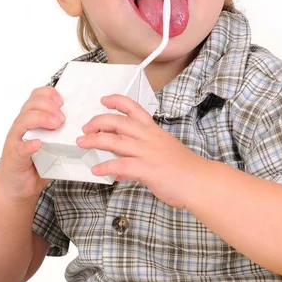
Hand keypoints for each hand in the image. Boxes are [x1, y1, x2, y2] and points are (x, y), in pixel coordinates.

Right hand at [0, 86, 65, 200]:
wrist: (17, 187)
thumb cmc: (36, 163)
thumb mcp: (52, 144)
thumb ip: (63, 134)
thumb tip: (87, 127)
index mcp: (31, 120)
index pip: (36, 97)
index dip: (49, 94)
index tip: (63, 101)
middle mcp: (21, 127)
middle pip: (30, 105)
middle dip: (48, 106)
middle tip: (62, 118)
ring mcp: (16, 141)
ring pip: (23, 121)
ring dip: (41, 119)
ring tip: (56, 124)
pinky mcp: (14, 157)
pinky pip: (19, 148)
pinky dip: (28, 144)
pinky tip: (37, 144)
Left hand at [76, 94, 201, 207]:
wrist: (199, 181)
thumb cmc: (183, 169)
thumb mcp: (161, 156)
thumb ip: (137, 160)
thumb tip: (119, 169)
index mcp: (153, 131)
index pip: (134, 108)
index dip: (117, 101)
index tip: (104, 99)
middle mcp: (149, 137)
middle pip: (119, 122)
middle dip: (98, 122)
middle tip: (85, 127)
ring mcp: (147, 152)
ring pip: (116, 141)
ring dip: (95, 140)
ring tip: (82, 143)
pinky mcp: (147, 169)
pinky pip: (121, 165)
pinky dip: (106, 167)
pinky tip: (96, 170)